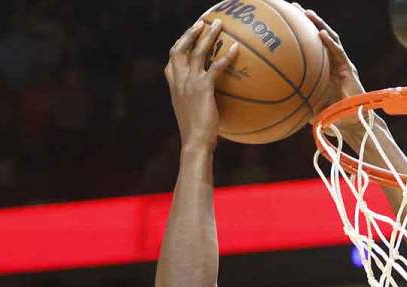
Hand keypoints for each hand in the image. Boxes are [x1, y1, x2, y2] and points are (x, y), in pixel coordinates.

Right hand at [164, 19, 237, 150]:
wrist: (195, 142)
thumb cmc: (196, 134)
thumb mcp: (191, 114)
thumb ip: (196, 102)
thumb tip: (208, 102)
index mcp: (175, 88)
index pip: (171, 62)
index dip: (179, 47)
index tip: (187, 38)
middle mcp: (179, 82)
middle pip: (179, 49)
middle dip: (189, 34)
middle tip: (201, 24)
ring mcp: (190, 83)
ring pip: (197, 52)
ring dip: (208, 35)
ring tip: (218, 24)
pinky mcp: (203, 88)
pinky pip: (216, 67)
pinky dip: (226, 56)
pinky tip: (235, 48)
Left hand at [295, 5, 368, 133]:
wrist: (351, 123)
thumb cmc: (330, 115)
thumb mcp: (308, 104)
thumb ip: (296, 99)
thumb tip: (274, 101)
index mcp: (323, 66)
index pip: (311, 44)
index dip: (300, 31)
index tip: (285, 19)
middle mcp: (332, 61)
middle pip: (319, 35)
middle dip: (307, 20)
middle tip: (292, 7)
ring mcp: (342, 63)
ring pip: (330, 38)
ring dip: (319, 24)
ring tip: (307, 13)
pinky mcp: (349, 69)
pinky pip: (339, 53)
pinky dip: (330, 43)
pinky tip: (321, 34)